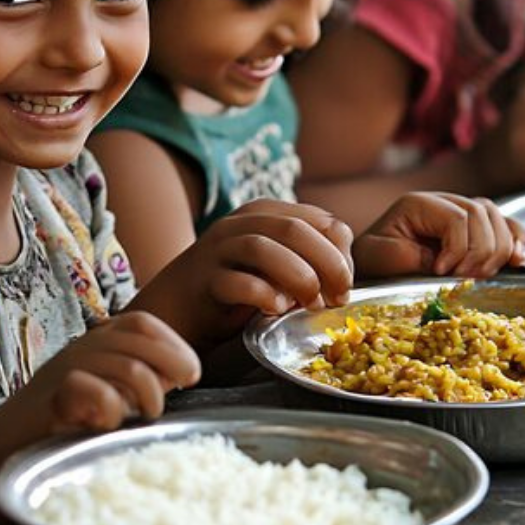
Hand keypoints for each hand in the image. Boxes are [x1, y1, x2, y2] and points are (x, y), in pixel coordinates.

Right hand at [24, 312, 200, 433]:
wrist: (7, 443)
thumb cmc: (69, 418)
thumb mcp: (113, 388)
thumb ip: (145, 376)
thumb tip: (186, 371)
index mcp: (99, 339)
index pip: (144, 323)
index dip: (174, 345)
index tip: (189, 375)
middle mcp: (84, 345)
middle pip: (141, 341)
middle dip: (170, 368)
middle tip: (170, 399)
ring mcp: (66, 367)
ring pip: (129, 368)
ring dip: (147, 397)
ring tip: (142, 417)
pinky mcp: (53, 396)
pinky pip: (97, 393)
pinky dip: (112, 411)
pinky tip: (104, 424)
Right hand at [135, 200, 354, 348]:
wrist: (178, 309)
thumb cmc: (236, 287)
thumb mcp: (276, 266)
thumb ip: (307, 259)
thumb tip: (344, 272)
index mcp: (266, 214)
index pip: (321, 220)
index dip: (341, 254)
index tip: (346, 287)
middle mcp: (241, 224)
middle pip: (295, 229)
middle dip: (327, 264)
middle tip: (338, 297)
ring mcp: (217, 249)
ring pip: (262, 248)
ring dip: (296, 277)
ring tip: (310, 303)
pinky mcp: (202, 280)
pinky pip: (235, 281)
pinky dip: (262, 294)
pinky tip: (276, 310)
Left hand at [353, 192, 524, 277]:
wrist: (373, 263)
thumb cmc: (373, 260)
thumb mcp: (379, 257)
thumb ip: (410, 257)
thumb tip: (446, 265)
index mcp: (419, 204)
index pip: (457, 218)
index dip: (458, 248)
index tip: (441, 272)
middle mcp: (445, 202)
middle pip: (482, 214)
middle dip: (479, 252)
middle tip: (463, 278)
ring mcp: (463, 212)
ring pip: (497, 218)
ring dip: (497, 250)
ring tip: (478, 275)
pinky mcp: (476, 229)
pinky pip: (507, 225)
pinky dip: (517, 241)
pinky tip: (518, 260)